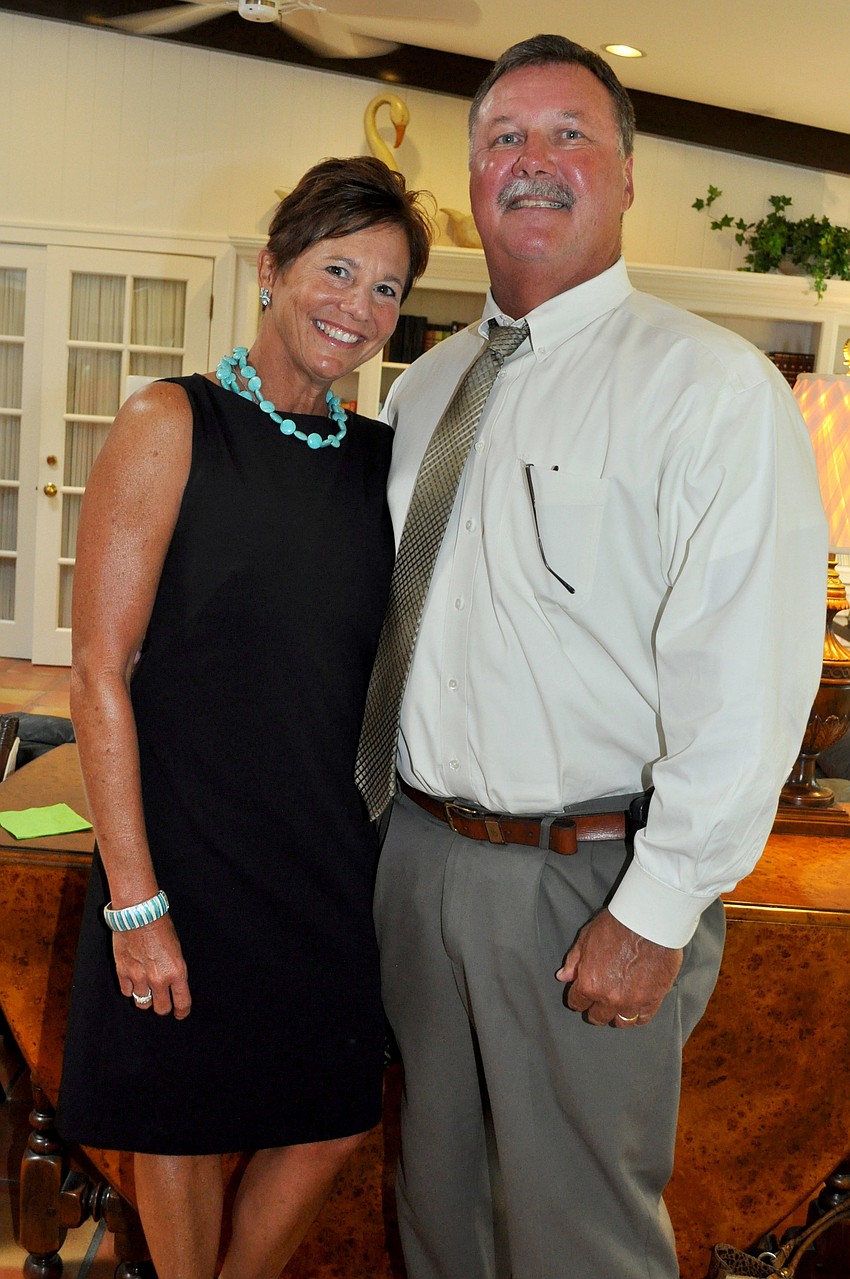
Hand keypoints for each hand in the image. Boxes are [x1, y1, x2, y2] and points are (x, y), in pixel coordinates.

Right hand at [113, 915, 191, 1018]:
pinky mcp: (123, 973)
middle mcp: (159, 978)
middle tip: (162, 1000)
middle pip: (161, 1009)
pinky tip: (134, 980)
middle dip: (163, 1006)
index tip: (180, 1013)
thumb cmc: (160, 926)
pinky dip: (131, 989)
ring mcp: (139, 978)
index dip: (182, 1011)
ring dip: (145, 997)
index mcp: (176, 971)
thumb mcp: (176, 949)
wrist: (138, 913)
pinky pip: (127, 992)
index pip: (182, 1003)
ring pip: (142, 1003)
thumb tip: (171, 985)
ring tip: (146, 987)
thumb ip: (174, 970)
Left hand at [556, 909, 681, 1027]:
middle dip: (595, 1009)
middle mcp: (609, 998)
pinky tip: (635, 1007)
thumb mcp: (586, 938)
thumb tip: (563, 976)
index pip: (577, 1003)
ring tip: (617, 1005)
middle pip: (598, 1017)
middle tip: (599, 1001)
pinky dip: (637, 1015)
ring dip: (616, 1015)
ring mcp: (632, 1001)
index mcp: (589, 983)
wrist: (648, 921)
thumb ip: (574, 961)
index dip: (578, 999)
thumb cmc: (616, 925)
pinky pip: (642, 1019)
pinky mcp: (653, 999)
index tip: (582, 996)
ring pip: (620, 1022)